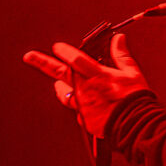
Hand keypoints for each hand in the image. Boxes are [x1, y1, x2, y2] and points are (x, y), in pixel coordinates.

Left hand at [23, 33, 149, 136]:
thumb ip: (122, 56)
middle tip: (29, 56)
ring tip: (58, 86)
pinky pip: (78, 112)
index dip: (64, 51)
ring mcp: (83, 105)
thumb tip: (118, 39)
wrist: (137, 125)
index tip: (57, 47)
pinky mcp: (85, 120)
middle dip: (43, 63)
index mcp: (98, 75)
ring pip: (64, 94)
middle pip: (60, 73)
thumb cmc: (136, 100)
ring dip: (60, 89)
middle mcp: (86, 89)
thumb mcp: (132, 74)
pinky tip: (88, 108)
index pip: (75, 59)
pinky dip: (81, 108)